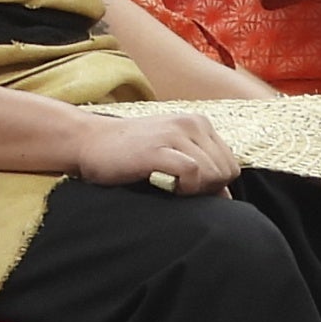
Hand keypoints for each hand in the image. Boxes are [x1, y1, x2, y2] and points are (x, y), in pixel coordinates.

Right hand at [71, 107, 238, 196]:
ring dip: (195, 189)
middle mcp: (190, 123)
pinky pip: (193, 172)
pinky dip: (186, 188)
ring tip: (170, 186)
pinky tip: (168, 187)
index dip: (216, 184)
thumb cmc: (130, 154)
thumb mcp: (172, 154)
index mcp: (197, 123)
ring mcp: (174, 134)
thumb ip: (201, 171)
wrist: (89, 142)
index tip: (191, 188)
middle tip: (179, 188)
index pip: (231, 164)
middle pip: (226, 171)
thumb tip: (228, 199)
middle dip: (208, 188)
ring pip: (213, 172)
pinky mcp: (158, 149)